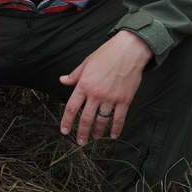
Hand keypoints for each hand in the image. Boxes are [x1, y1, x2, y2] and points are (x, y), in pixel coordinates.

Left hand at [59, 31, 152, 145]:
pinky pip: (119, 119)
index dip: (66, 121)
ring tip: (95, 137)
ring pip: (102, 121)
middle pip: (85, 119)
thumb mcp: (86, 63)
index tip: (64, 131)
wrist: (129, 50)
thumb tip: (62, 80)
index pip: (71, 108)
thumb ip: (74, 75)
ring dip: (97, 132)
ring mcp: (110, 98)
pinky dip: (116, 129)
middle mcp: (95, 94)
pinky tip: (113, 135)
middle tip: (80, 141)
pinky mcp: (124, 100)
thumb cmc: (107, 54)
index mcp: (84, 85)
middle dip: (81, 132)